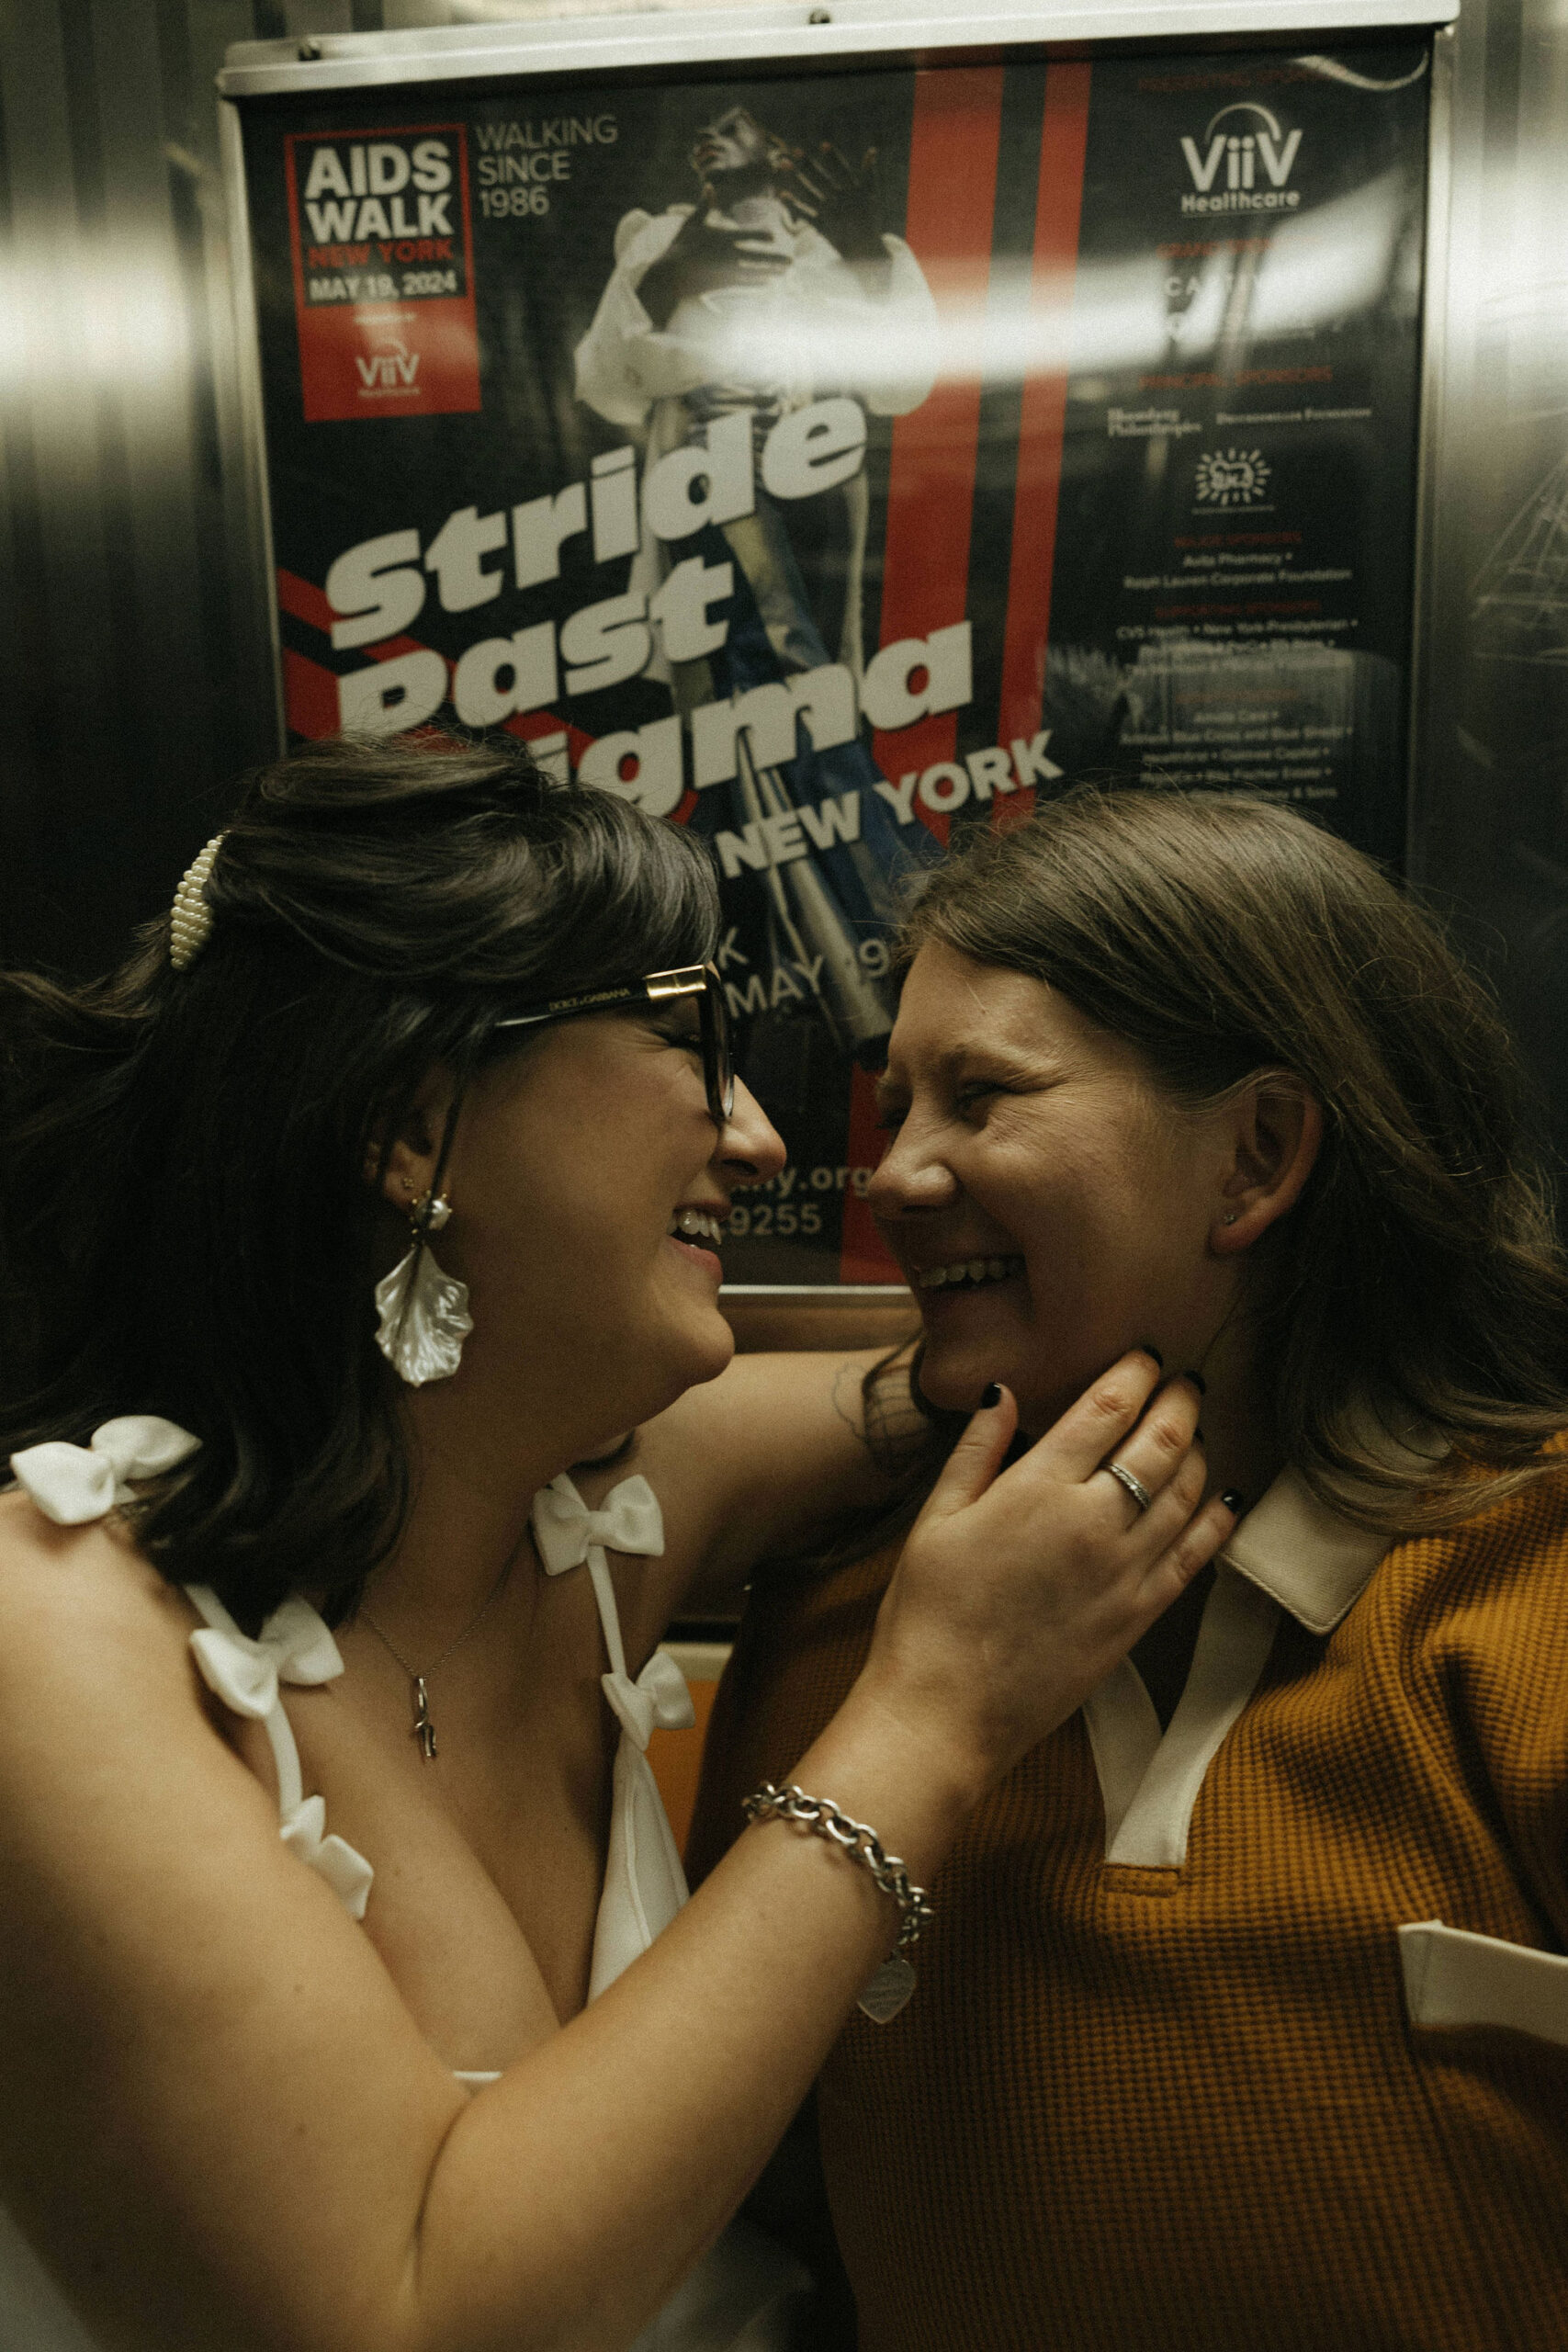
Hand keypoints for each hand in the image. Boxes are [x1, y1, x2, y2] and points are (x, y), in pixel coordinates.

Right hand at [637, 205, 790, 328]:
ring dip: (772, 272)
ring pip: (755, 272)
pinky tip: (769, 283)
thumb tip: (709, 186)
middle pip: (758, 256)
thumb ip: (703, 205)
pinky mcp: (723, 284)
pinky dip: (758, 283)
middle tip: (791, 261)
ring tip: (785, 273)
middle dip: (776, 259)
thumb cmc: (679, 247)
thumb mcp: (691, 223)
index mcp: (722, 237)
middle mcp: (728, 254)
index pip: (747, 235)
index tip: (774, 237)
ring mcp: (727, 271)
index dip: (761, 235)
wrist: (670, 275)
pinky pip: (745, 283)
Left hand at [779, 142, 884, 263]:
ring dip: (796, 179)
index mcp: (854, 192)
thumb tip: (872, 150)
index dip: (833, 158)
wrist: (866, 251)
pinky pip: (806, 215)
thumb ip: (870, 174)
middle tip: (794, 150)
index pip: (842, 171)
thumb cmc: (869, 221)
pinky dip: (794, 206)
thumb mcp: (872, 196)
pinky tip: (782, 195)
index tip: (823, 144)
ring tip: (782, 164)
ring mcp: (830, 214)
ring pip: (810, 194)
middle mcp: (840, 201)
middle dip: (808, 165)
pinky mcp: (823, 227)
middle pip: (821, 180)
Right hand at [861, 1353, 1233, 1795]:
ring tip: (1199, 1430)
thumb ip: (976, 1451)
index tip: (1147, 1355)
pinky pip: (1195, 1556)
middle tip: (1187, 1381)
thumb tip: (1005, 1392)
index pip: (1106, 1408)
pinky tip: (1226, 1499)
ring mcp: (1124, 1571)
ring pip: (1187, 1492)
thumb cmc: (927, 1615)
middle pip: (1161, 1441)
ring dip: (1201, 1451)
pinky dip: (1217, 1520)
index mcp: (1036, 1488)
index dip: (1135, 1373)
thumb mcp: (935, 1519)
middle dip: (1181, 1401)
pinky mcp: (1139, 1617)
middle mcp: (1092, 1522)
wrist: (945, 1713)